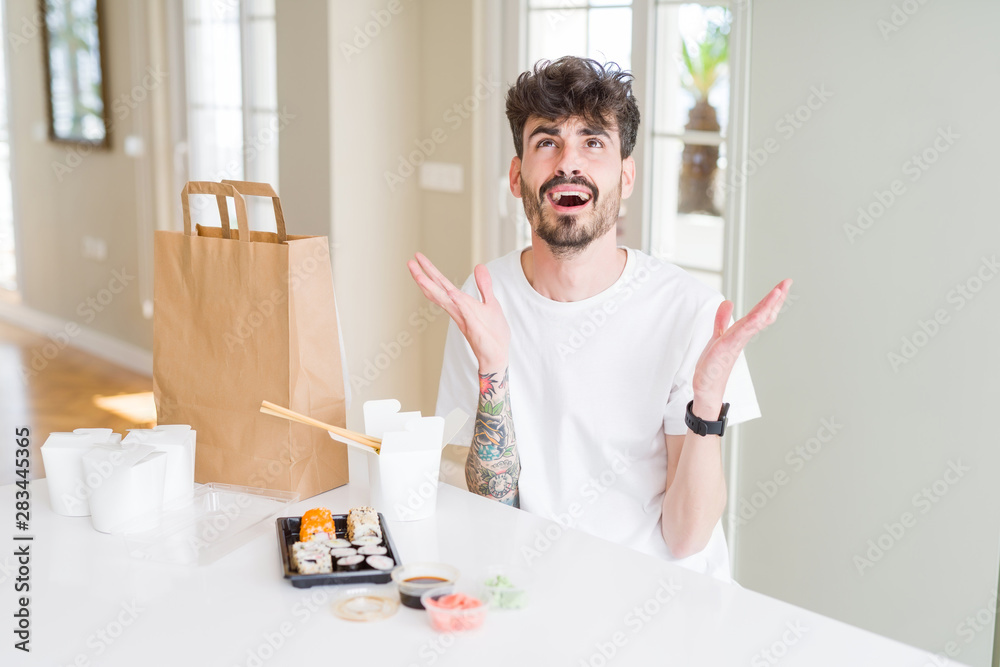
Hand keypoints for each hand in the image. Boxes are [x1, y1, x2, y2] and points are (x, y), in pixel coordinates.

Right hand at [407, 252, 510, 371]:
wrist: (497, 355)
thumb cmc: (493, 333)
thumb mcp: (491, 303)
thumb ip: (484, 285)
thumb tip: (478, 266)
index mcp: (460, 304)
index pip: (442, 285)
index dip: (430, 271)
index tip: (418, 258)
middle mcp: (458, 311)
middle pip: (437, 291)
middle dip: (423, 277)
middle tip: (410, 262)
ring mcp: (464, 319)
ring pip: (444, 301)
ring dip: (432, 288)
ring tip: (418, 275)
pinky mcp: (474, 328)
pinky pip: (465, 312)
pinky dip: (458, 302)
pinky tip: (450, 293)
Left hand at [691, 279, 791, 416]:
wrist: (707, 387)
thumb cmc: (714, 365)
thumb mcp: (718, 336)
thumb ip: (723, 319)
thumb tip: (728, 302)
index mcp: (741, 332)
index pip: (759, 312)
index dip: (770, 299)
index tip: (781, 286)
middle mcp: (743, 336)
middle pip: (763, 314)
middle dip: (775, 298)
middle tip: (787, 282)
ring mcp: (737, 341)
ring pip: (757, 320)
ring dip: (768, 306)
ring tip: (779, 290)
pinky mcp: (727, 347)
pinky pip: (742, 332)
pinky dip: (752, 322)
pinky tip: (760, 313)